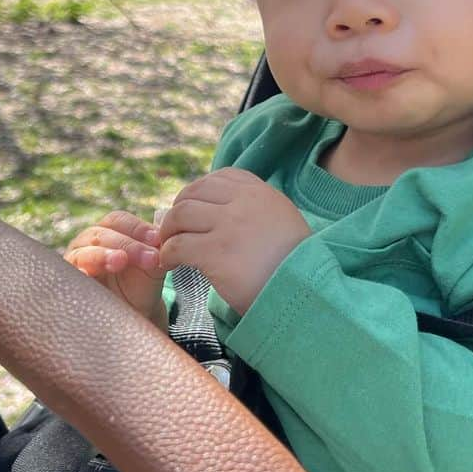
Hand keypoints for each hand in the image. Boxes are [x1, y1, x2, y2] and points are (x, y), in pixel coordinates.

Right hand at [65, 210, 167, 327]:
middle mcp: (87, 242)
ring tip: (120, 261)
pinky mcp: (67, 283)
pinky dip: (79, 274)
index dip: (137, 227)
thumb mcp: (153, 267)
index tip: (156, 239)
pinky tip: (87, 275)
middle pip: (101, 234)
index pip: (118, 220)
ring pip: (83, 252)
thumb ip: (157, 253)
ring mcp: (75, 261)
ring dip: (102, 255)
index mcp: (109, 230)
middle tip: (149, 257)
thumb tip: (165, 242)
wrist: (130, 315)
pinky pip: (69, 277)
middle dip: (127, 245)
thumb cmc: (141, 285)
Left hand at [158, 169, 310, 315]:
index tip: (191, 212)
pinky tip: (170, 264)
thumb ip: (255, 210)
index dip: (196, 193)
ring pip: (180, 215)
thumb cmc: (293, 265)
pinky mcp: (216, 252)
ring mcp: (229, 225)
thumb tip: (218, 211)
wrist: (305, 293)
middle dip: (177, 211)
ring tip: (169, 248)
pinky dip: (167, 254)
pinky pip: (178, 245)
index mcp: (261, 192)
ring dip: (168, 232)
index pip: (217, 178)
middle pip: (193, 193)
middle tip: (173, 232)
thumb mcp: (282, 221)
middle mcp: (244, 202)